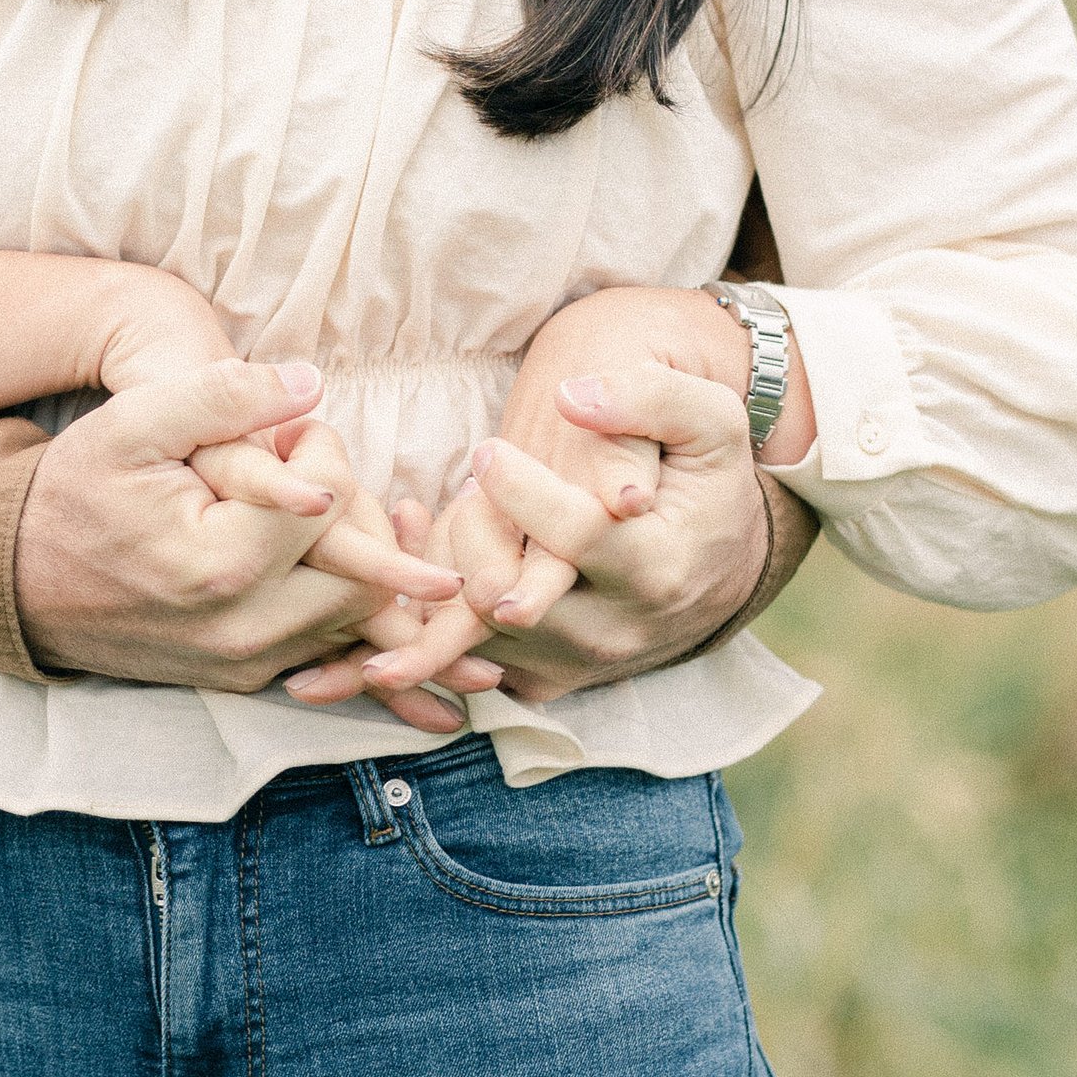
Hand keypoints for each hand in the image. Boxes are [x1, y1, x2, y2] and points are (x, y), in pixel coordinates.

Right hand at [13, 359, 490, 730]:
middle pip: (366, 570)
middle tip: (317, 475)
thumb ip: (225, 395)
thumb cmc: (78, 489)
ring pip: (362, 620)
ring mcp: (247, 665)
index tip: (287, 433)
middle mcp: (243, 629)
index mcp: (221, 563)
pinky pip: (333, 652)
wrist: (19, 578)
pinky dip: (354, 613)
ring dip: (371, 566)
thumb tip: (312, 382)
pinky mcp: (248, 680)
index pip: (330, 497)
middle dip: (357, 511)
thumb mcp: (136, 422)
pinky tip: (357, 571)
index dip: (321, 449)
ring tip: (350, 513)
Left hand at [293, 282, 801, 705]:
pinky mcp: (550, 678)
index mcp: (656, 566)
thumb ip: (648, 399)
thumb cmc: (710, 476)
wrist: (725, 559)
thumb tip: (576, 398)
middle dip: (457, 568)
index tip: (487, 449)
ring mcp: (581, 664)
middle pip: (516, 608)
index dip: (530, 496)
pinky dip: (422, 654)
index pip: (580, 537)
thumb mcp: (707, 420)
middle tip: (405, 539)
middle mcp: (617, 630)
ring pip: (482, 650)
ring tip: (350, 619)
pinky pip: (476, 670)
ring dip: (418, 631)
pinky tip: (356, 643)